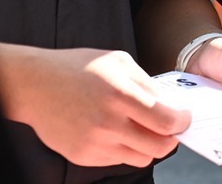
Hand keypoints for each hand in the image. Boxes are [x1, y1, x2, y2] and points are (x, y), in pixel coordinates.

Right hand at [0, 44, 188, 167]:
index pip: (165, 122)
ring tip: (143, 129)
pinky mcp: (82, 156)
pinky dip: (125, 149)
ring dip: (148, 146)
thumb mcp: (120, 62)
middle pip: (158, 148)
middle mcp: (108, 124)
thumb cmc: (79, 68)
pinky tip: (118, 131)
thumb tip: (169, 104)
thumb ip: (147, 84)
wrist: (36, 85)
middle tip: (171, 129)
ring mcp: (94, 143)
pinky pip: (117, 160)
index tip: (184, 119)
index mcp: (121, 96)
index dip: (182, 123)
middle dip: (171, 139)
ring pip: (140, 158)